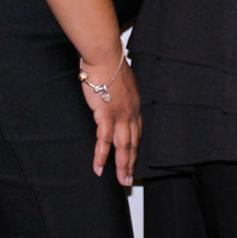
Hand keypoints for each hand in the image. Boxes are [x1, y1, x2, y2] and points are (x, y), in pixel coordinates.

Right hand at [79, 53, 140, 185]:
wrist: (105, 56)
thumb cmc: (109, 63)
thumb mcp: (120, 78)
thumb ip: (119, 89)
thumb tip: (114, 90)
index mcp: (134, 104)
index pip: (137, 131)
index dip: (136, 146)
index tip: (134, 158)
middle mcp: (131, 112)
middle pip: (133, 143)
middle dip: (131, 163)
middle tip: (130, 180)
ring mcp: (120, 115)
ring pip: (123, 146)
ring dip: (122, 166)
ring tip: (122, 181)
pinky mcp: (106, 115)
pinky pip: (104, 140)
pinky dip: (101, 156)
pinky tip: (99, 168)